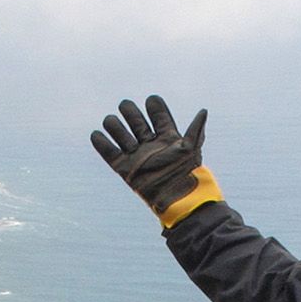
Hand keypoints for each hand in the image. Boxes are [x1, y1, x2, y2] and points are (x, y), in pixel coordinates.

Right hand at [91, 96, 219, 226]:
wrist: (173, 198)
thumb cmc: (184, 174)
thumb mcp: (191, 150)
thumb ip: (195, 129)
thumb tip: (204, 111)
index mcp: (166, 136)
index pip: (158, 114)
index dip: (154, 106)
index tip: (151, 103)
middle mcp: (150, 143)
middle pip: (134, 118)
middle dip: (130, 112)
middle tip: (128, 111)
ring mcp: (135, 154)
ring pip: (119, 131)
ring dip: (115, 126)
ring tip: (116, 127)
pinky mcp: (123, 167)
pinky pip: (108, 152)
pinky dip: (100, 143)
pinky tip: (97, 135)